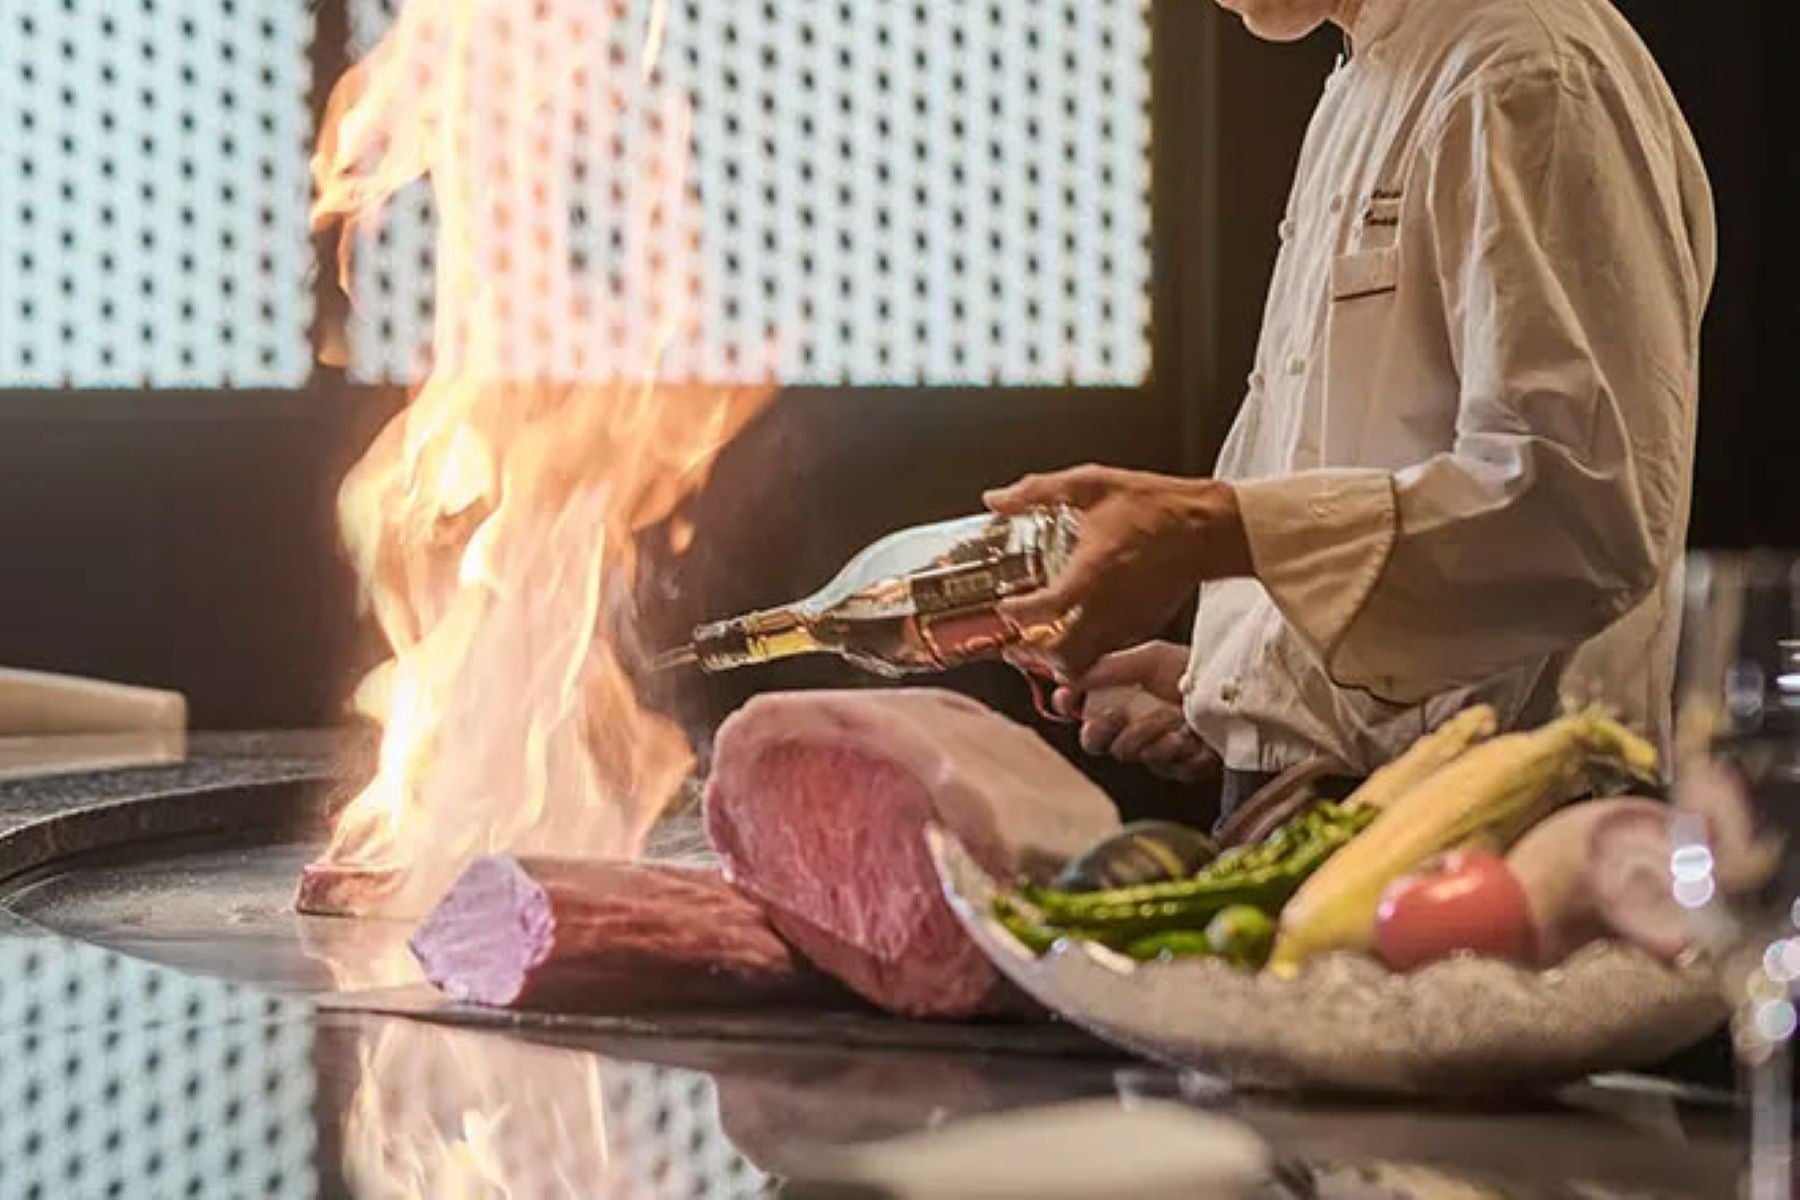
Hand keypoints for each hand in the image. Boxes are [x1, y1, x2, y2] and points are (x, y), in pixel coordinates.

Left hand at [985, 465, 1250, 678]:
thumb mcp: (1090, 485)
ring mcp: (1127, 622)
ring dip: (1059, 659)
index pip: (1042, 610)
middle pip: (1061, 655)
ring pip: (1085, 662)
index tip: (1005, 607)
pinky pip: (1108, 652)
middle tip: (1016, 641)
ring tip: (1043, 643)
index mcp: (1090, 573)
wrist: (1206, 527)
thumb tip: (996, 499)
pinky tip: (1078, 632)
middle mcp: (1107, 606)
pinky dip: (1088, 651)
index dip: (1016, 615)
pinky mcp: (1143, 627)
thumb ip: (1037, 492)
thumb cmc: (1153, 506)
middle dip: (1033, 653)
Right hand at [1049, 643, 1214, 783]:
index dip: (1066, 704)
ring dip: (1150, 731)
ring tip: (1175, 714)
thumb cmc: (1193, 671)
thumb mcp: (1152, 658)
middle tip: (1117, 715)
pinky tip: (1192, 734)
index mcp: (1116, 699)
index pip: (1076, 708)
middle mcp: (1129, 728)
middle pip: (1093, 742)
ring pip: (1129, 753)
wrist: (1236, 689)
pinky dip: (1180, 748)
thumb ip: (1112, 666)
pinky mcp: (1180, 769)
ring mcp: (1153, 751)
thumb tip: (1073, 674)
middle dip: (1102, 728)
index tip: (1067, 697)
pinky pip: (1165, 767)